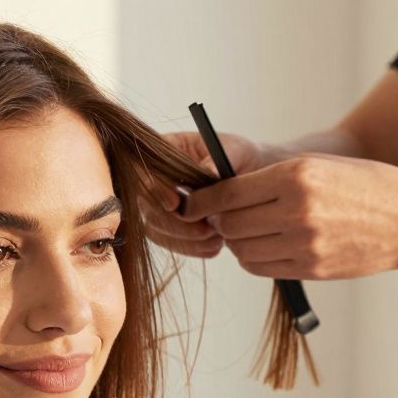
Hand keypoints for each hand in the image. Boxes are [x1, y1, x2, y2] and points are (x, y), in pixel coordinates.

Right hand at [138, 131, 269, 258]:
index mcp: (164, 149)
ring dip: (184, 240)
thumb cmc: (242, 156)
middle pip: (146, 206)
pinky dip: (191, 248)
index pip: (143, 171)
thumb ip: (217, 159)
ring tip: (217, 237)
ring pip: (155, 229)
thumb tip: (208, 172)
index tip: (175, 203)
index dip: (154, 190)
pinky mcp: (169, 227)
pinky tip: (215, 245)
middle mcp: (155, 178)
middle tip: (206, 229)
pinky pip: (169, 242)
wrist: (254, 177)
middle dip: (174, 223)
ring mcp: (159, 204)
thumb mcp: (235, 150)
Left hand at [178, 154, 397, 279]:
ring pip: (241, 249)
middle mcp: (297, 210)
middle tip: (219, 218)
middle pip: (229, 224)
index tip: (191, 204)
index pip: (227, 194)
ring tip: (245, 231)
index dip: (201, 201)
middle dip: (218, 221)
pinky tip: (262, 246)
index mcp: (295, 176)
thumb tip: (218, 193)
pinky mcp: (310, 268)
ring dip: (234, 242)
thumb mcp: (316, 166)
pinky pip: (259, 267)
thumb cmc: (361, 185)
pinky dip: (252, 258)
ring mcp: (305, 243)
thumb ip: (268, 179)